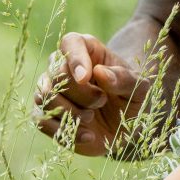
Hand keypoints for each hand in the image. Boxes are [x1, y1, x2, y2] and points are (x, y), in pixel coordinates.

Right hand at [33, 33, 143, 156]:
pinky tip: (87, 136)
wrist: (125, 127)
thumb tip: (100, 72)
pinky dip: (63, 131)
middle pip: (56, 73)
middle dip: (81, 94)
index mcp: (87, 50)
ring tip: (90, 118)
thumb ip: (124, 79)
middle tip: (101, 101)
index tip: (86, 78)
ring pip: (44, 96)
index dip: (75, 59)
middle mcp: (64, 66)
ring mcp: (52, 90)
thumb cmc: (131, 99)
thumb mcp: (139, 88)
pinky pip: (40, 120)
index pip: (70, 43)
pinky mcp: (47, 114)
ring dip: (70, 112)